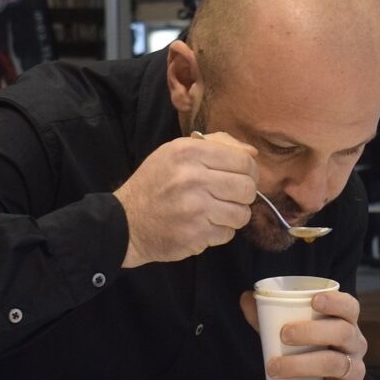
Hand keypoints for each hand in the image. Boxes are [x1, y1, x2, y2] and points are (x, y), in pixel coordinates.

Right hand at [115, 132, 258, 267]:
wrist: (126, 223)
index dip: (250, 170)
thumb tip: (252, 153)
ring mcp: (195, 209)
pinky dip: (220, 231)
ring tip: (217, 212)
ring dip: (234, 215)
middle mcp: (192, 178)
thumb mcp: (177, 152)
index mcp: (189, 152)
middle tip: (231, 196)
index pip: (243, 160)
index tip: (242, 177)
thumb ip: (216, 145)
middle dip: (244, 194)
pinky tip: (204, 225)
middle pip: (247, 188)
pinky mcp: (196, 234)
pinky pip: (228, 233)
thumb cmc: (155, 183)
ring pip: (242, 214)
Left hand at [240, 290, 366, 379]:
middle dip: (312, 332)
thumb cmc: (305, 356)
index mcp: (345, 324)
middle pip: (342, 332)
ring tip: (273, 368)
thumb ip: (269, 318)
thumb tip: (246, 297)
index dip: (336, 302)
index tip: (314, 300)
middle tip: (283, 335)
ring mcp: (355, 371)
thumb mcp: (289, 337)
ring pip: (334, 364)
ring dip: (300, 364)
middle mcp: (355, 345)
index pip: (350, 307)